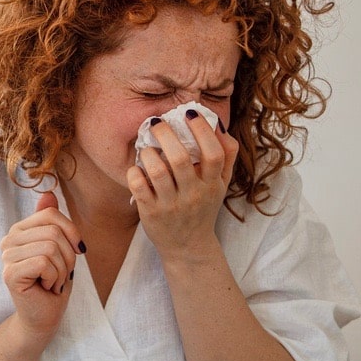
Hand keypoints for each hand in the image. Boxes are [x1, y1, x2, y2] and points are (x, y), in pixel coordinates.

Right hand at [0, 192, 82, 340]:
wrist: (45, 315)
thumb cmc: (53, 281)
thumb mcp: (60, 247)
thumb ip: (52, 221)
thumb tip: (48, 193)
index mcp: (20, 230)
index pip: (51, 215)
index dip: (71, 233)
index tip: (73, 253)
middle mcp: (9, 240)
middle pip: (54, 232)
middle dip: (68, 257)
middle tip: (60, 274)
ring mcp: (6, 257)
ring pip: (51, 247)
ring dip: (62, 270)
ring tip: (52, 282)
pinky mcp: (10, 274)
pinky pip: (44, 262)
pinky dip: (54, 278)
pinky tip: (46, 288)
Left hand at [127, 111, 238, 258]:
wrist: (188, 247)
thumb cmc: (203, 208)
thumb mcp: (221, 185)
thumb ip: (226, 155)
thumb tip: (219, 125)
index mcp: (212, 184)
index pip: (214, 154)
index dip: (203, 130)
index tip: (190, 113)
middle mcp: (193, 194)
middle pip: (180, 159)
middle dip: (166, 134)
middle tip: (157, 122)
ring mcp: (170, 205)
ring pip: (157, 171)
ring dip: (148, 153)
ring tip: (147, 147)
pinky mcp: (150, 213)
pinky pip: (138, 186)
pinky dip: (134, 172)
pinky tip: (137, 168)